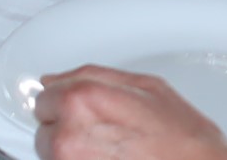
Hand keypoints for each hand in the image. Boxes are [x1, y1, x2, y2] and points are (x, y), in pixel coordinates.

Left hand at [31, 65, 226, 159]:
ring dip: (74, 154)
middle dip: (68, 130)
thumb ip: (91, 76)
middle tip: (107, 136)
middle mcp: (70, 136)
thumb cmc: (183, 141)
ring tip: (113, 154)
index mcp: (83, 99)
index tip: (83, 112)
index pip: (43, 96)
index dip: (66, 102)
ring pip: (53, 156)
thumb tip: (57, 78)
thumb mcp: (145, 87)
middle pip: (45, 128)